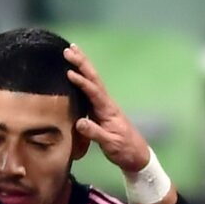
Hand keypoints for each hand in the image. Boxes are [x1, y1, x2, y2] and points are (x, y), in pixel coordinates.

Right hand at [63, 44, 151, 172]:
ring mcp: (103, 105)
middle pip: (94, 78)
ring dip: (82, 65)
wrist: (136, 155)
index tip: (69, 73)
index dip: (82, 82)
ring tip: (71, 50)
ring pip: (92, 80)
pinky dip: (82, 77)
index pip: (94, 92)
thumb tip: (79, 122)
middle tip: (68, 49)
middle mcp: (106, 103)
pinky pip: (89, 89)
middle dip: (82, 63)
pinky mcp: (100, 109)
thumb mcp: (110, 144)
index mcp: (108, 110)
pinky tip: (75, 72)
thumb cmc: (124, 149)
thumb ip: (95, 133)